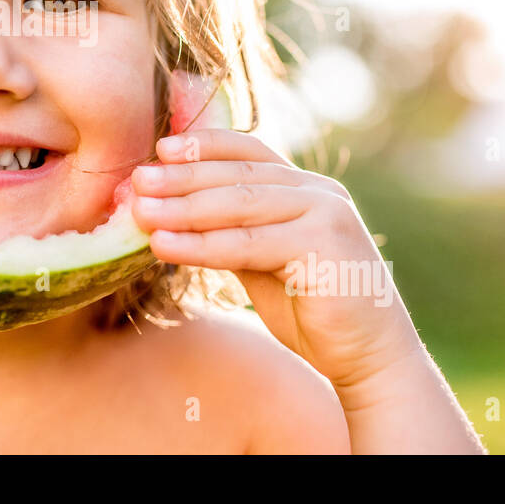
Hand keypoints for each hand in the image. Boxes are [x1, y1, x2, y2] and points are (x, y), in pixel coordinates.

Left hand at [130, 129, 424, 391]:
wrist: (368, 357)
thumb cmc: (312, 309)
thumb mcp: (264, 260)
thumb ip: (232, 231)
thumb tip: (169, 211)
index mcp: (307, 187)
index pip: (250, 151)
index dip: (204, 146)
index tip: (160, 147)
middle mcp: (319, 192)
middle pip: (238, 175)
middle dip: (182, 176)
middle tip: (136, 179)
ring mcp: (325, 215)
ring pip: (239, 206)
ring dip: (182, 208)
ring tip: (140, 211)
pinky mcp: (323, 247)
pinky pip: (247, 244)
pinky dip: (199, 244)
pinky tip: (163, 245)